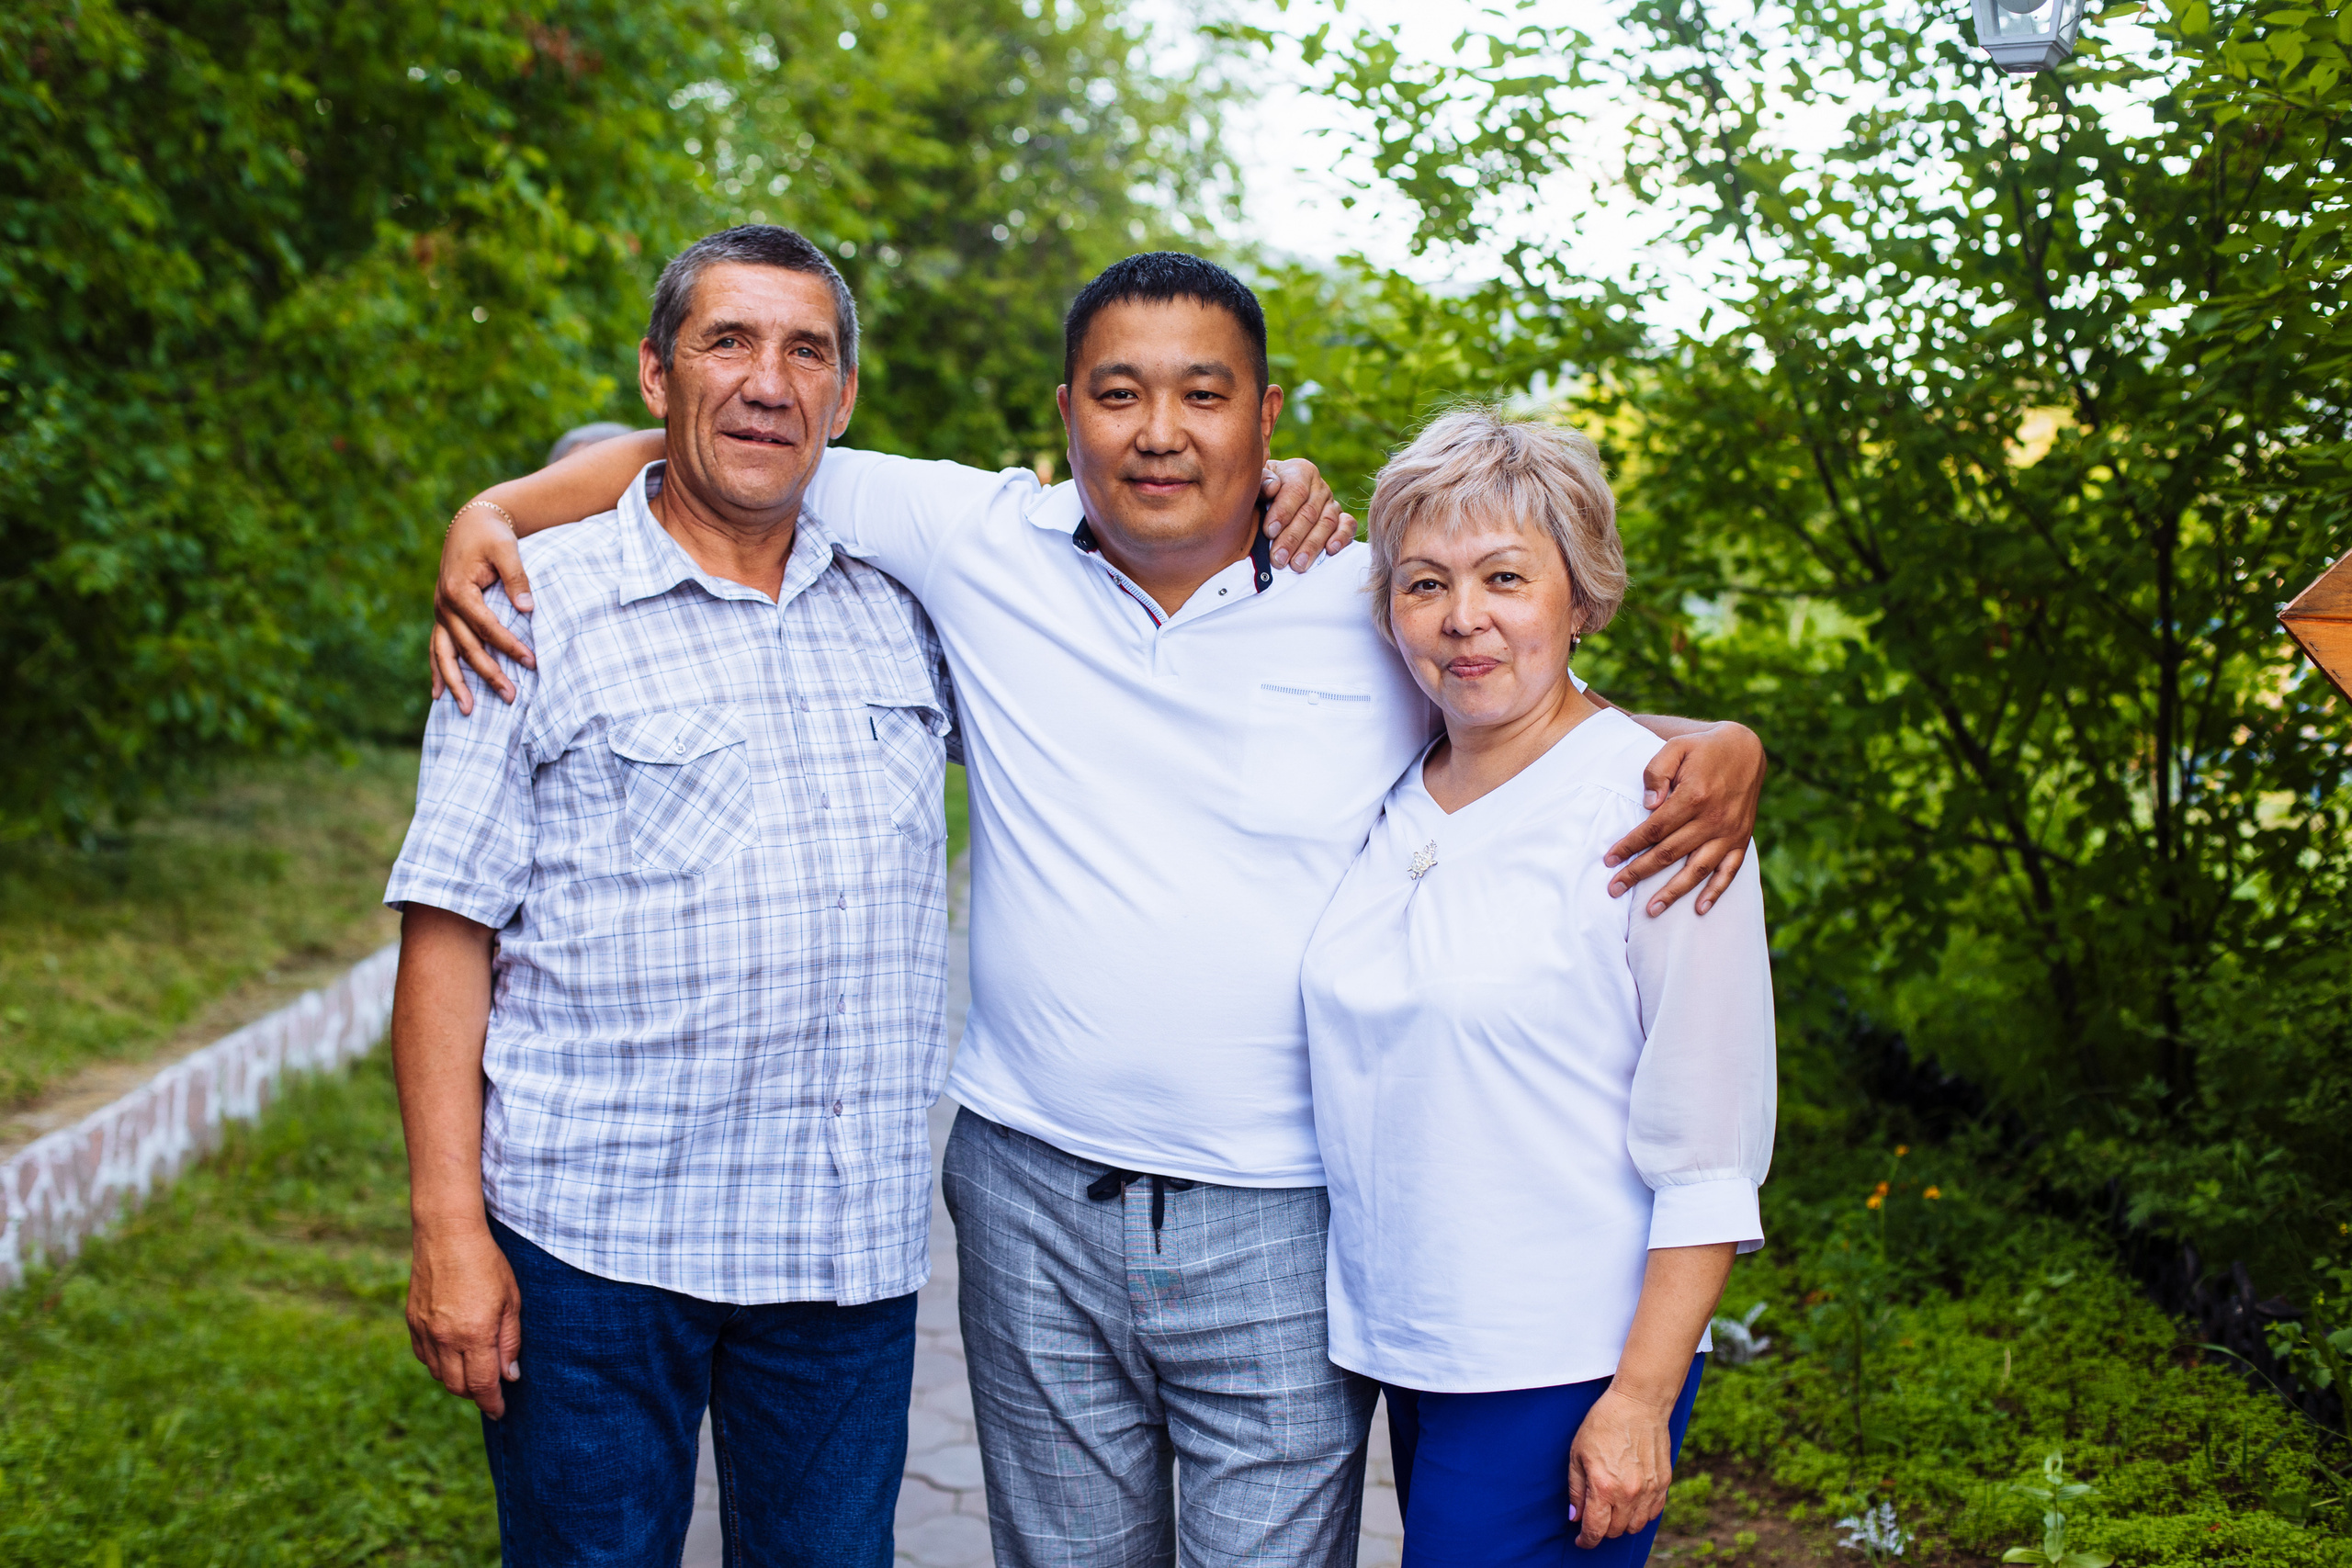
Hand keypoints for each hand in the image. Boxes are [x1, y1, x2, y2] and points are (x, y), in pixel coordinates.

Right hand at [406, 1221, 523, 1418]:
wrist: (447, 1235)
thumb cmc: (487, 1263)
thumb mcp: (511, 1300)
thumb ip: (510, 1341)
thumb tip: (509, 1376)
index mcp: (474, 1335)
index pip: (482, 1385)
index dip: (492, 1403)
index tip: (499, 1412)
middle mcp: (445, 1338)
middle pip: (458, 1387)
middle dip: (476, 1394)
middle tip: (490, 1389)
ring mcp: (425, 1331)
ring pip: (439, 1374)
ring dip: (457, 1379)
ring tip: (474, 1369)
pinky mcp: (412, 1321)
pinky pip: (424, 1356)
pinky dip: (438, 1363)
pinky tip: (452, 1353)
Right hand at [430, 503, 536, 713]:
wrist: (470, 523)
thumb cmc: (492, 536)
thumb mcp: (507, 549)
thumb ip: (517, 579)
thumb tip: (529, 609)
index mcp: (459, 590)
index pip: (487, 627)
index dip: (509, 646)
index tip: (532, 662)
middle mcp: (444, 605)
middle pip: (467, 647)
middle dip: (489, 673)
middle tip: (511, 697)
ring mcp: (440, 613)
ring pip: (444, 655)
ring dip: (456, 683)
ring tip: (468, 710)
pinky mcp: (442, 616)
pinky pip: (437, 648)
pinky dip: (438, 671)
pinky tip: (438, 695)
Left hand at [1260, 458, 1353, 572]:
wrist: (1272, 501)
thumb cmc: (1261, 493)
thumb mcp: (1256, 484)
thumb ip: (1261, 481)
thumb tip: (1273, 486)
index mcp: (1300, 472)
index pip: (1296, 491)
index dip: (1283, 511)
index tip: (1269, 532)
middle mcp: (1319, 486)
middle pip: (1310, 512)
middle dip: (1293, 538)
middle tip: (1278, 558)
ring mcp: (1332, 504)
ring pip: (1327, 523)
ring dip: (1312, 546)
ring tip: (1297, 565)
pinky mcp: (1341, 519)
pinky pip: (1347, 526)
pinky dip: (1342, 537)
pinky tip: (1331, 550)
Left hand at [1566, 1385, 1676, 1548]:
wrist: (1638, 1403)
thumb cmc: (1603, 1424)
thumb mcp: (1578, 1454)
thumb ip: (1575, 1489)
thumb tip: (1575, 1516)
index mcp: (1604, 1487)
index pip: (1595, 1529)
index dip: (1586, 1540)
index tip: (1581, 1540)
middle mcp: (1629, 1493)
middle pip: (1616, 1531)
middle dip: (1602, 1529)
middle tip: (1594, 1517)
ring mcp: (1649, 1490)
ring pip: (1636, 1526)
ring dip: (1622, 1524)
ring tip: (1612, 1510)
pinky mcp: (1663, 1483)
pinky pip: (1653, 1512)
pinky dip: (1641, 1514)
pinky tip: (1631, 1503)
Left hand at [1605, 721, 1764, 915]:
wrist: (1746, 749)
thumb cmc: (1703, 749)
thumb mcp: (1676, 747)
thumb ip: (1657, 772)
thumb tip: (1649, 805)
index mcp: (1694, 796)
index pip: (1654, 829)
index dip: (1630, 845)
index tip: (1608, 859)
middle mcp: (1713, 819)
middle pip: (1669, 853)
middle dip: (1639, 873)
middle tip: (1614, 889)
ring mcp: (1729, 832)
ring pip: (1697, 869)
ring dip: (1673, 892)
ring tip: (1651, 910)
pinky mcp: (1741, 839)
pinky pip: (1729, 871)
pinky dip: (1715, 891)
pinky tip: (1698, 909)